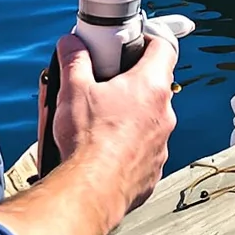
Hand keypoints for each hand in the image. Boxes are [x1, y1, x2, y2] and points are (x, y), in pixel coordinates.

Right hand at [50, 27, 177, 221]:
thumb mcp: (73, 90)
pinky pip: (144, 150)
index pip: (163, 47)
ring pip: (149, 120)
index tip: (131, 43)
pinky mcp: (153, 170)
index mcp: (150, 86)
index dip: (147, 40)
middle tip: (106, 86)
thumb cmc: (86, 143)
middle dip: (130, 83)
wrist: (89, 193)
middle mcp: (163, 113)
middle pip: (153, 85)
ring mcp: (161, 144)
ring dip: (129, 118)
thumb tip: (71, 44)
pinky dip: (128, 148)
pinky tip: (105, 152)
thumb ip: (73, 60)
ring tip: (100, 124)